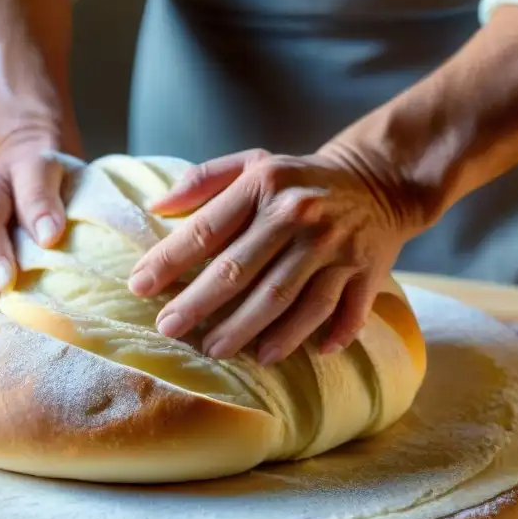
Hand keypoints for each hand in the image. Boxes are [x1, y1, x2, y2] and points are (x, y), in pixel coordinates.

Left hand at [127, 147, 423, 365]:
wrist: (379, 181)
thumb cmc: (299, 180)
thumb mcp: (253, 163)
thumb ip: (203, 180)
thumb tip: (156, 208)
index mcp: (264, 185)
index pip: (206, 229)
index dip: (168, 261)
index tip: (138, 287)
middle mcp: (298, 215)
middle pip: (239, 270)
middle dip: (198, 305)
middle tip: (169, 330)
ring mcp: (334, 247)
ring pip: (284, 299)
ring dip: (248, 331)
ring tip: (217, 351)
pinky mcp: (366, 272)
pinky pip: (339, 313)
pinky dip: (315, 337)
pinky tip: (282, 355)